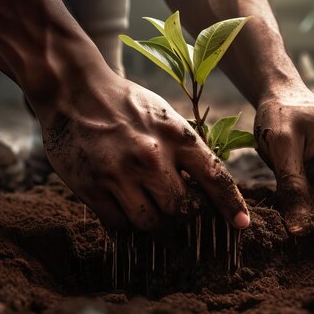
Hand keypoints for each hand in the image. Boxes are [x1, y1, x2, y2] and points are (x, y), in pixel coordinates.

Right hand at [40, 72, 249, 230]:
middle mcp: (151, 157)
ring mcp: (120, 174)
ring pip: (151, 223)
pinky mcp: (93, 187)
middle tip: (175, 206)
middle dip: (183, 214)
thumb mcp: (163, 115)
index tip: (242, 224)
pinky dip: (125, 221)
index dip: (232, 205)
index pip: (215, 178)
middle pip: (182, 210)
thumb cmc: (124, 104)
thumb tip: (204, 189)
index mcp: (175, 136)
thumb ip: (184, 149)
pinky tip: (122, 205)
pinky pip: (119, 223)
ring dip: (153, 220)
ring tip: (146, 203)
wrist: (71, 90)